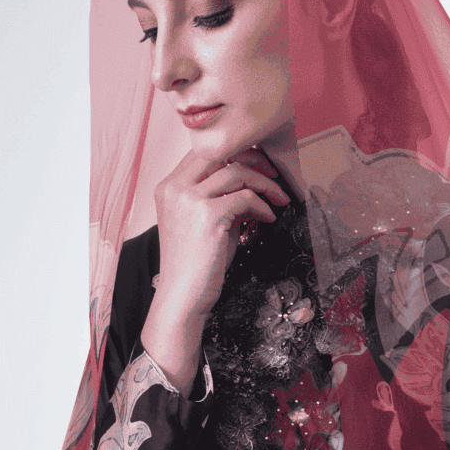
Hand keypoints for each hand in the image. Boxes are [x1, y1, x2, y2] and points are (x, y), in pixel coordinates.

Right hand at [141, 147, 288, 392]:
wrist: (183, 297)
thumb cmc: (197, 264)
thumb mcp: (206, 222)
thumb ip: (221, 198)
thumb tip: (252, 184)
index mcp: (169, 186)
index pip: (204, 153)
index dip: (235, 154)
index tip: (258, 165)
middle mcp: (175, 188)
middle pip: (221, 153)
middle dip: (253, 160)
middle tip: (276, 175)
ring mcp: (189, 199)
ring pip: (237, 172)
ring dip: (265, 184)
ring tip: (280, 199)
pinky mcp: (208, 215)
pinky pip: (246, 198)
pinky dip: (263, 207)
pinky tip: (268, 220)